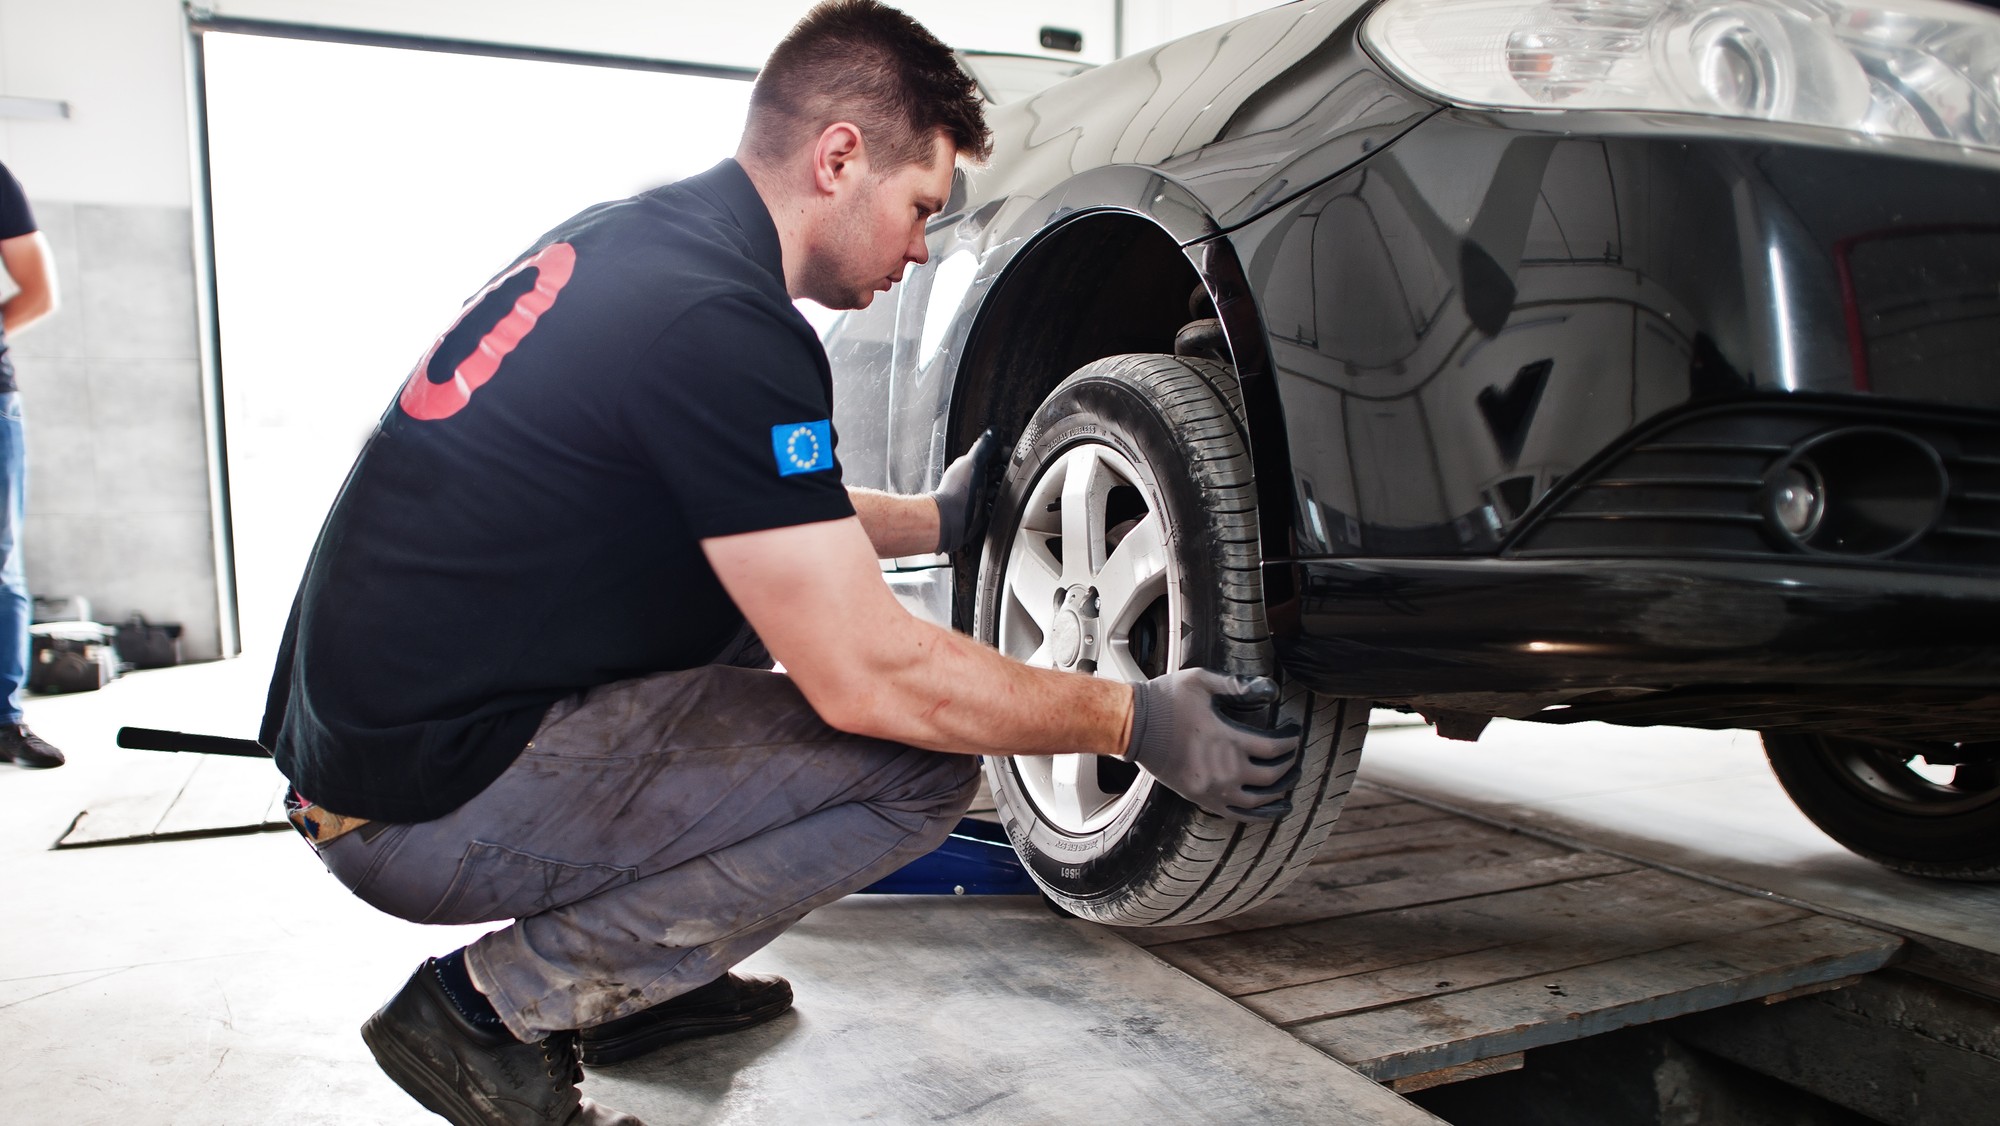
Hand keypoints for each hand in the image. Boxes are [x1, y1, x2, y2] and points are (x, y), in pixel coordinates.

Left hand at [931, 429, 1001, 553]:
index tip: (1012, 455)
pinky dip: (1001, 503)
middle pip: (995, 472)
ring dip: (1005, 488)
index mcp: (969, 466)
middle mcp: (973, 481)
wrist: (951, 520)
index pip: (990, 455)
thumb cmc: (958, 492)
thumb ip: (984, 446)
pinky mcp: (982, 512)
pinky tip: (1005, 502)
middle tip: (1016, 471)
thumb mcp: (973, 462)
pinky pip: (996, 505)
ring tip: (1012, 486)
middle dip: (1006, 471)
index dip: (1002, 454)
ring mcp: (977, 496)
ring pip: (997, 488)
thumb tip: (993, 431)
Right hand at [1124, 670, 1301, 821]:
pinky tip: (1271, 809)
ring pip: (1259, 802)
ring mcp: (1212, 789)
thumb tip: (1272, 689)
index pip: (1275, 748)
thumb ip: (1238, 685)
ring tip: (1290, 783)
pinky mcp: (1200, 798)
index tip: (1295, 732)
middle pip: (1272, 777)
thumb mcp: (1201, 681)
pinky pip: (1237, 815)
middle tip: (1296, 755)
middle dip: (1290, 766)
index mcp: (1228, 741)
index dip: (1291, 741)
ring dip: (1280, 793)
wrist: (1132, 726)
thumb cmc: (1165, 699)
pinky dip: (1258, 814)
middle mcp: (1224, 771)